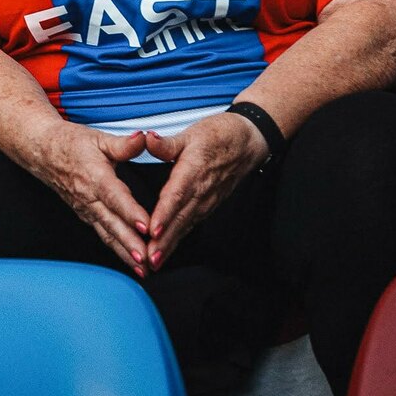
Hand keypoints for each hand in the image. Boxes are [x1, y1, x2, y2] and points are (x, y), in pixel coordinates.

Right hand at [22, 122, 153, 274]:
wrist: (42, 151)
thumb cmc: (71, 143)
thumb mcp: (98, 138)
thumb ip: (123, 143)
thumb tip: (144, 138)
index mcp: (95, 176)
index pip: (115, 197)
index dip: (130, 212)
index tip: (146, 226)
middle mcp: (89, 197)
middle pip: (111, 223)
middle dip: (129, 244)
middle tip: (146, 259)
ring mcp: (85, 209)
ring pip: (107, 234)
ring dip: (124, 253)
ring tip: (142, 270)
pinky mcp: (85, 215)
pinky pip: (102, 235)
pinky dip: (117, 250)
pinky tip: (131, 262)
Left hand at [142, 113, 268, 267]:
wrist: (248, 142)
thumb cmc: (217, 135)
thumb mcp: (191, 133)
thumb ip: (168, 142)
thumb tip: (147, 138)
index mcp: (194, 170)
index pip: (177, 195)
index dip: (165, 213)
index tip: (153, 230)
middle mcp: (201, 190)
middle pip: (181, 218)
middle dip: (165, 240)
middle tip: (149, 259)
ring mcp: (207, 200)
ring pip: (186, 225)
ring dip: (171, 244)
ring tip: (155, 262)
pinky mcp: (209, 204)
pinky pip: (191, 224)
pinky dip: (179, 238)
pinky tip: (167, 251)